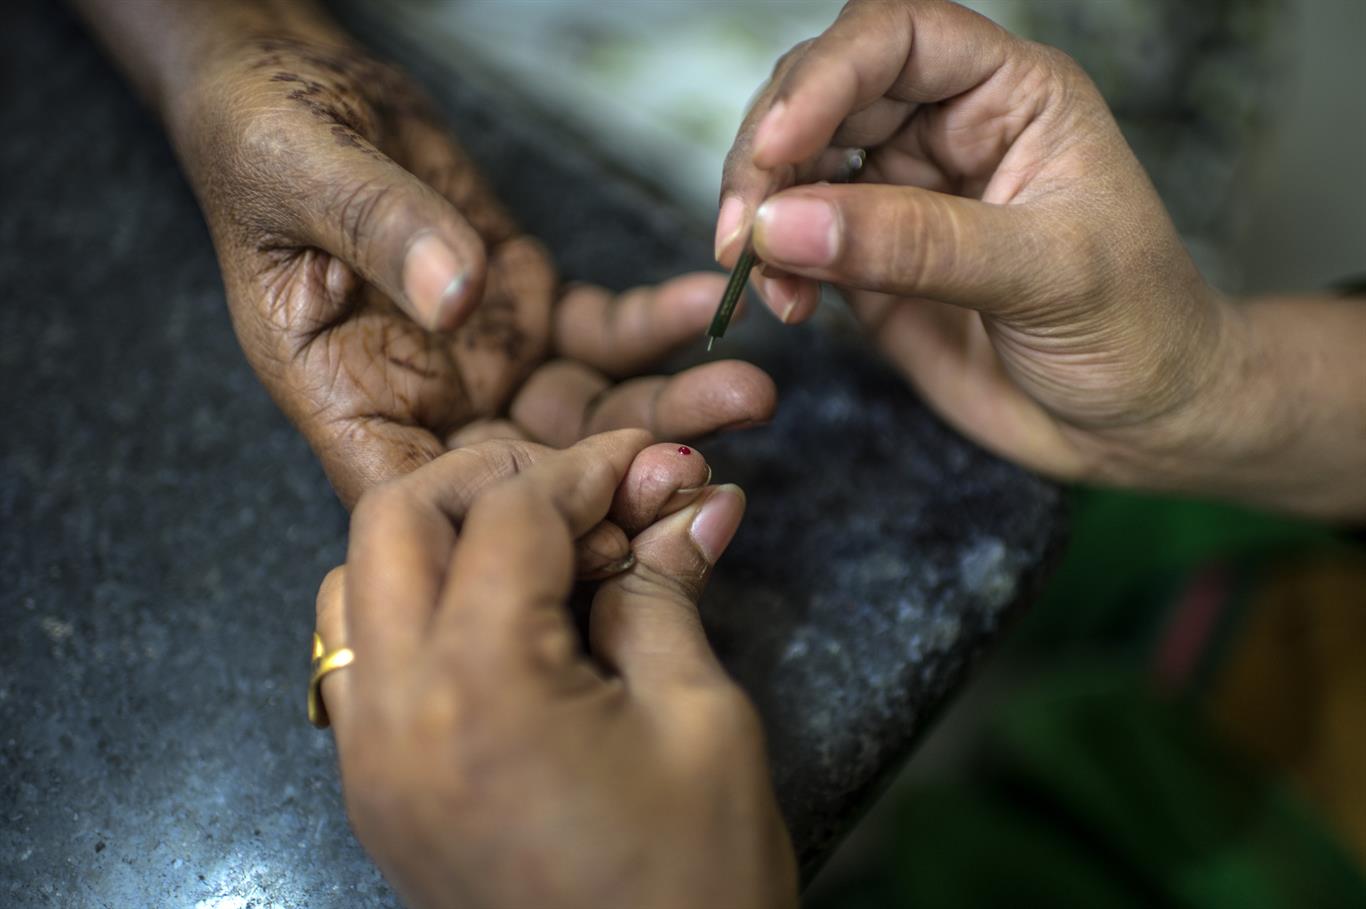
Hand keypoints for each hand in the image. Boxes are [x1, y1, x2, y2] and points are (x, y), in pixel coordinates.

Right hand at [168, 25, 772, 504]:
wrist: (302, 81)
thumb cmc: (265, 135)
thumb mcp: (305, 175)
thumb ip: (382, 233)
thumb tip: (460, 298)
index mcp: (346, 400)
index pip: (423, 493)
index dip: (504, 517)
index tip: (593, 514)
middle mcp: (424, 401)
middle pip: (529, 470)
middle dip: (619, 477)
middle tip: (704, 466)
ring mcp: (484, 362)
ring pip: (587, 413)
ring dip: (667, 410)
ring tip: (749, 393)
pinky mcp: (529, 311)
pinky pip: (605, 335)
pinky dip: (658, 325)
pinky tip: (706, 305)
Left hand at [313, 431, 797, 908]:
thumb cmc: (696, 885)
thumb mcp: (702, 722)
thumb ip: (666, 594)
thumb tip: (691, 501)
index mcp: (482, 689)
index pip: (511, 515)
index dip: (591, 472)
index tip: (653, 467)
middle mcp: (394, 716)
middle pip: (394, 519)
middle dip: (488, 479)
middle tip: (579, 492)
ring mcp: (368, 761)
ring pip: (355, 584)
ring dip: (439, 542)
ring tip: (541, 555)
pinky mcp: (374, 794)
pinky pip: (361, 661)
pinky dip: (418, 610)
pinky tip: (503, 623)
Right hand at [718, 0, 1238, 489]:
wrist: (1139, 425)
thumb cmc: (1137, 328)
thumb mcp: (1045, 273)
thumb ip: (917, 243)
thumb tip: (788, 224)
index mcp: (1009, 94)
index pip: (897, 38)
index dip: (827, 76)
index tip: (780, 145)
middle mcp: (947, 130)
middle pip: (824, 94)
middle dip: (770, 153)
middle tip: (744, 230)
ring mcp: (902, 197)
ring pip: (797, 167)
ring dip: (761, 213)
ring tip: (758, 273)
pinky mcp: (872, 265)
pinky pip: (798, 244)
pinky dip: (774, 268)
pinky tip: (786, 304)